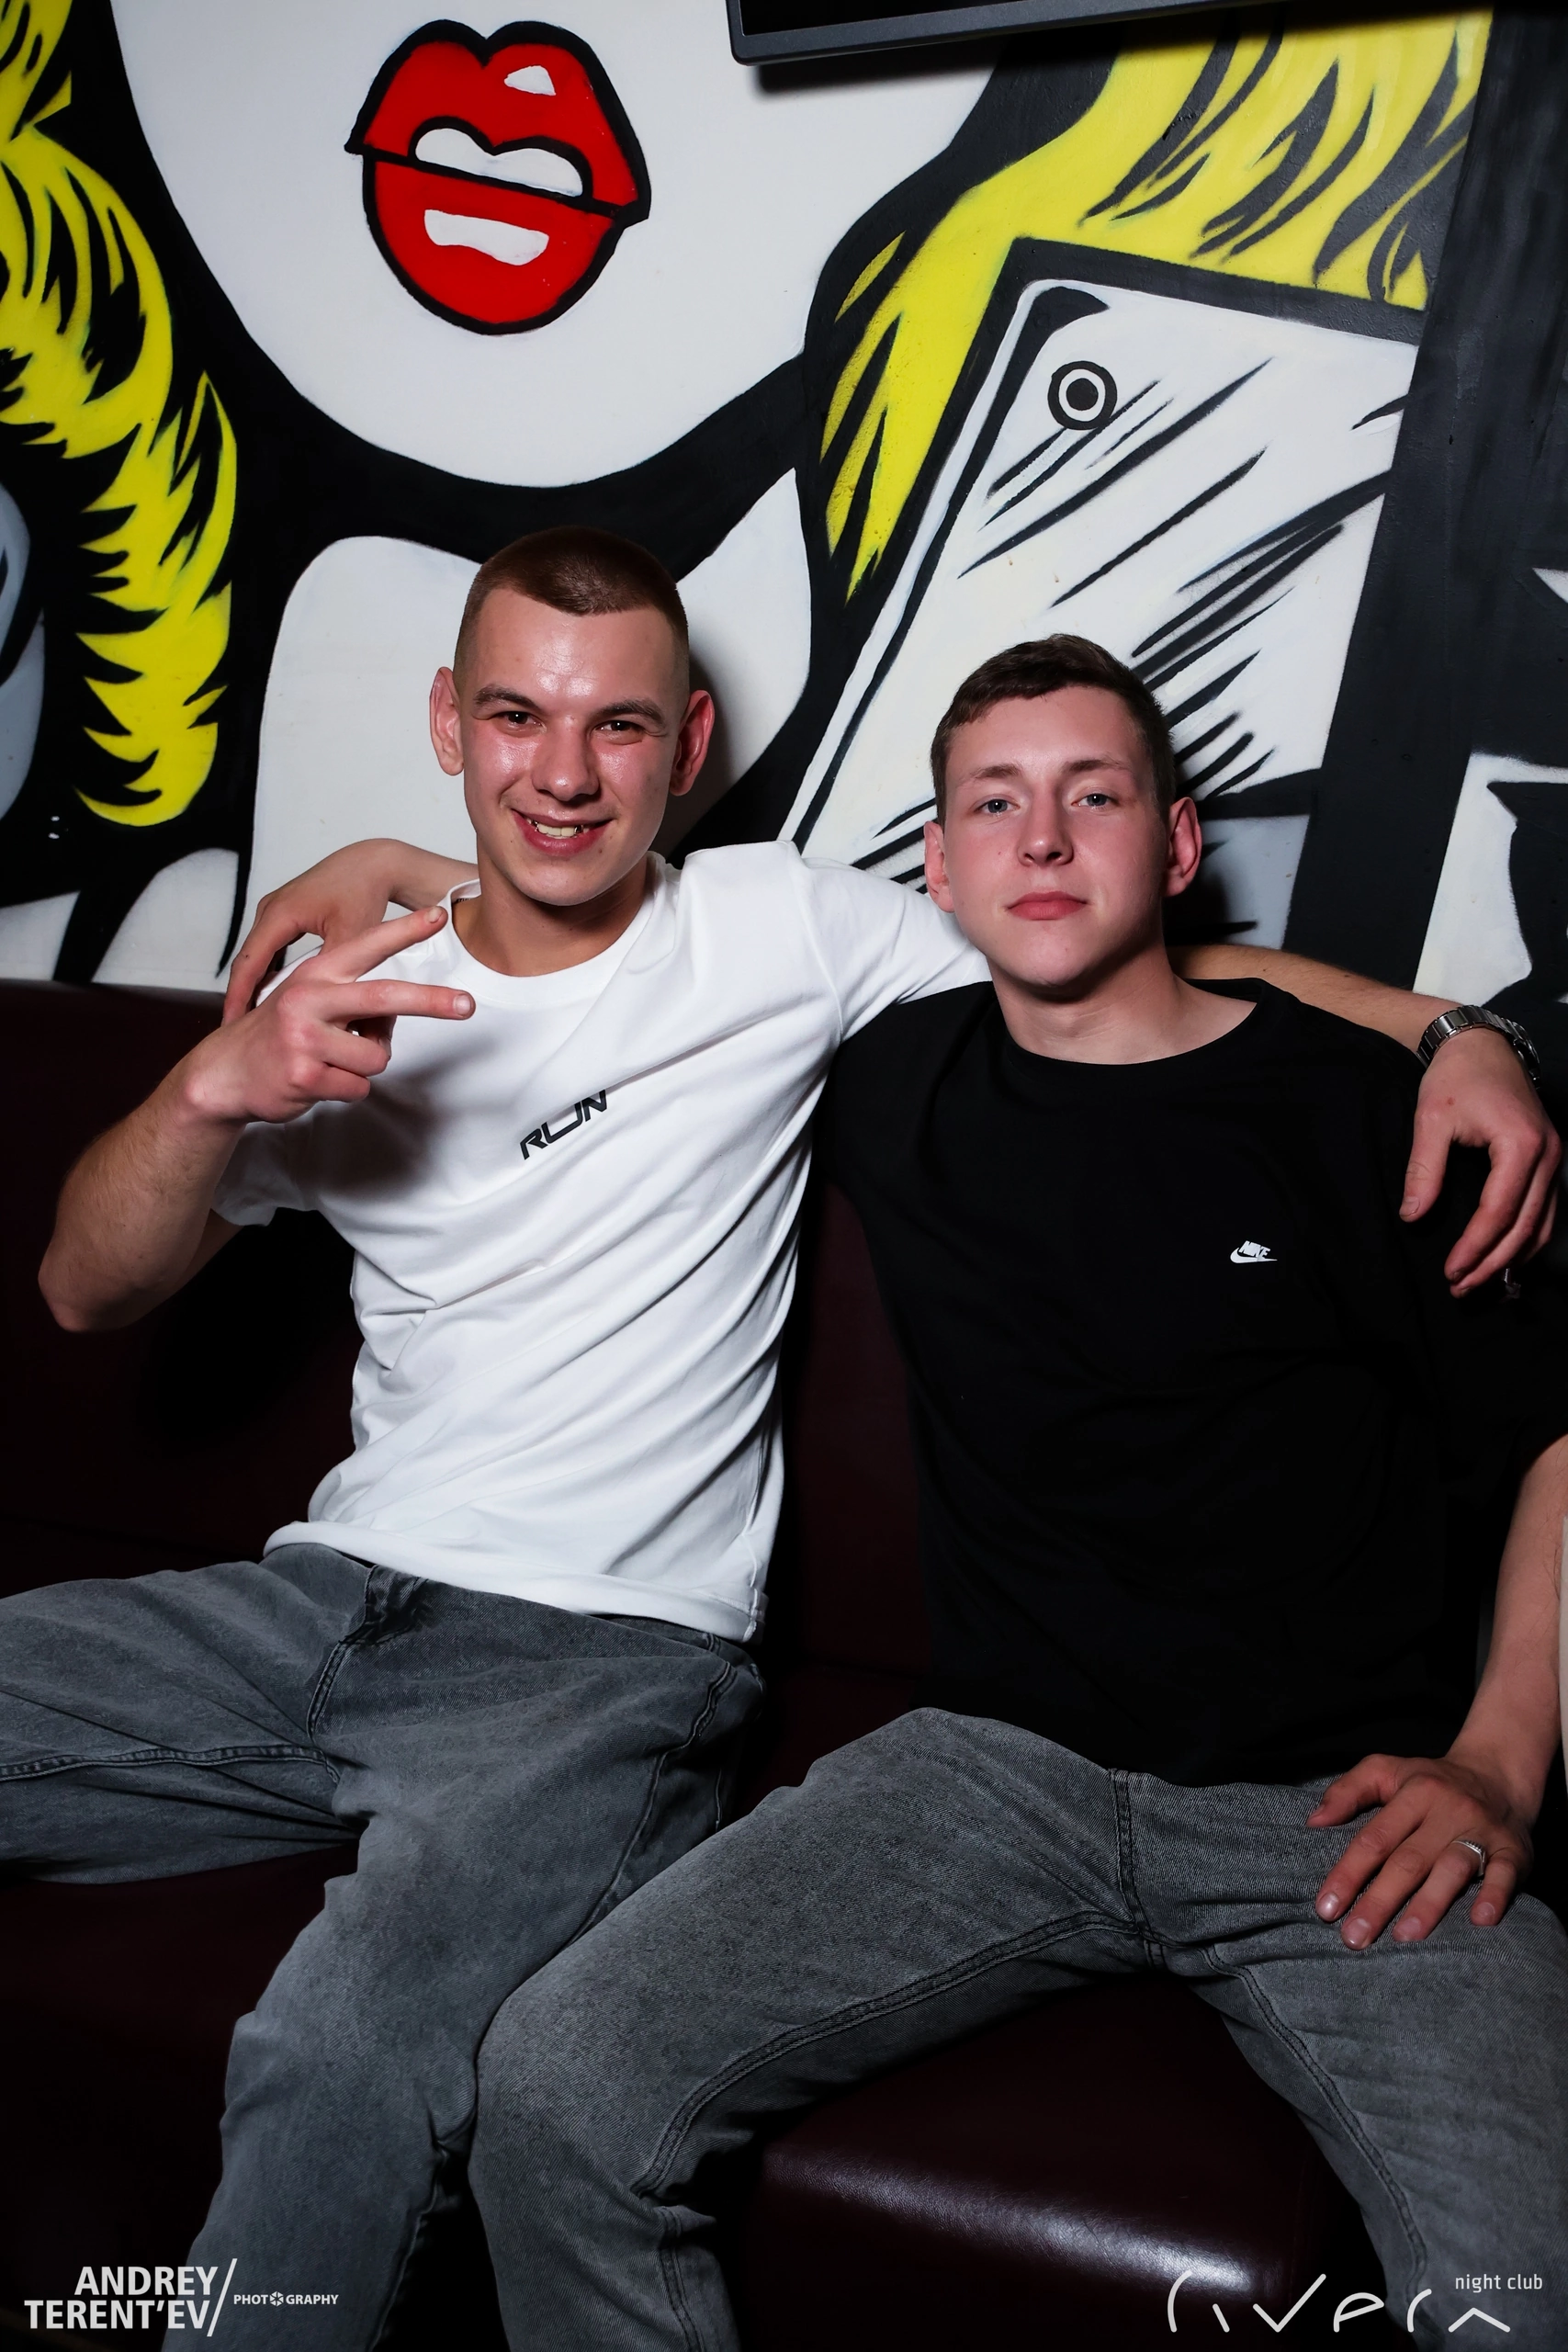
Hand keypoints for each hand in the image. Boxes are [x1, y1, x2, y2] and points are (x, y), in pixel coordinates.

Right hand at [191, 908, 471, 1125]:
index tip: (438, 916)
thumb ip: (353, 1002)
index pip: (367, 947)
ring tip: (332, 1063)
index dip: (403, 931)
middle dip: (432, 1001)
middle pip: (385, 997)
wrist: (223, 1073)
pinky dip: (346, 1089)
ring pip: (377, 1056)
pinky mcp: (304, 1073)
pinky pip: (358, 1086)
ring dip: (364, 1067)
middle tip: (468, 1004)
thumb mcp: (310, 1004)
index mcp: (313, 973)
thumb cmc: (277, 1036)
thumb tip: (397, 1014)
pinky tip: (316, 1082)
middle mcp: (308, 997)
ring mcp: (304, 1036)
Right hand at [222, 840, 475, 1022]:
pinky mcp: (288, 915)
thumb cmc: (364, 893)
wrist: (374, 863)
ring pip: (258, 956)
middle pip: (247, 961)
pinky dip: (269, 973)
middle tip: (235, 1030)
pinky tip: (273, 997)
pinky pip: (270, 950)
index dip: (239, 997)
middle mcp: (270, 910)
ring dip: (254, 986)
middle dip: (241, 996)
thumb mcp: (351, 936)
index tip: (232, 1025)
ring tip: (250, 1020)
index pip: (248, 963)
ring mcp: (276, 911)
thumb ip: (337, 972)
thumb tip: (328, 1011)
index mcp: (279, 914)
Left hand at [1308, 1750, 1533, 1947]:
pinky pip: (1505, 1873)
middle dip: (1379, 1901)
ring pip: (1453, 1868)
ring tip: (1404, 1937)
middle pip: (1408, 1861)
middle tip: (1354, 1937)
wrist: (1498, 1775)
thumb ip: (1348, 1791)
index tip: (1326, 1908)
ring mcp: (1482, 1831)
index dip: (1348, 1874)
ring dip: (1429, 1904)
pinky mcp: (1514, 1850)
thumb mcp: (1386, 1770)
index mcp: (1413, 1793)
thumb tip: (1313, 1822)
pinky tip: (1480, 1921)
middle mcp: (1447, 1811)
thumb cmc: (1430, 1781)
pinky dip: (1494, 1895)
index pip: (1374, 1839)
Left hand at [1400, 1027, 1560, 1293]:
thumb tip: (1412, 1217)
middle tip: (1461, 1287)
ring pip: (1543, 1223)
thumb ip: (1423, 1170)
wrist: (1481, 1045)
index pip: (1499, 1211)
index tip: (1451, 1271)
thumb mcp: (1430, 1120)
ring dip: (1513, 1257)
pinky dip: (1528, 1238)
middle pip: (1526, 1225)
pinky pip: (1547, 1209)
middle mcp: (1548, 1154)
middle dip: (1493, 1262)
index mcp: (1521, 1144)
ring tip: (1479, 1280)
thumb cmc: (1455, 1078)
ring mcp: (1554, 1157)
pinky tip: (1505, 1256)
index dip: (1475, 1247)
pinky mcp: (1550, 1159)